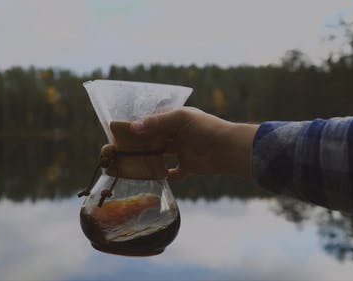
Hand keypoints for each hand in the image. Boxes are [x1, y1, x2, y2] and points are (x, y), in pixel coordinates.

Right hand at [130, 107, 258, 179]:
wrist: (228, 149)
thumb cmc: (206, 128)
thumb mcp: (180, 119)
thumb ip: (157, 123)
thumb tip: (133, 128)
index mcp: (177, 119)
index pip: (154, 121)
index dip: (140, 126)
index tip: (123, 131)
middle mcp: (179, 134)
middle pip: (156, 139)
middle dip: (142, 143)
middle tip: (124, 148)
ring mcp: (183, 151)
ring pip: (162, 155)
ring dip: (151, 159)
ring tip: (134, 162)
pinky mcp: (188, 166)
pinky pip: (174, 172)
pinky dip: (166, 175)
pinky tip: (155, 176)